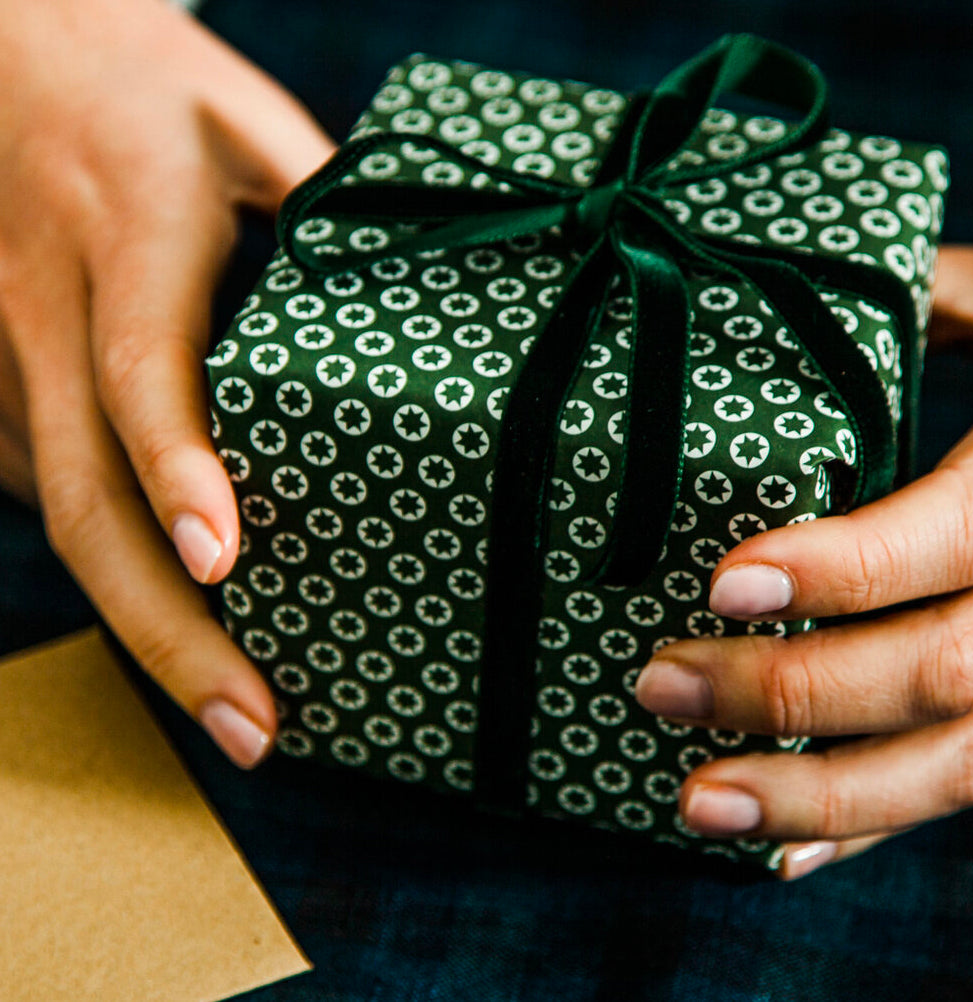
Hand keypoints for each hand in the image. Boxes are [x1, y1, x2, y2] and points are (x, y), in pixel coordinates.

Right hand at [0, 0, 334, 764]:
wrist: (4, 52)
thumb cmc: (141, 86)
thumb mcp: (246, 118)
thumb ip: (326, 200)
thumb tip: (427, 294)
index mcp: (125, 234)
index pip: (143, 366)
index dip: (179, 466)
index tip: (226, 562)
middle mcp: (49, 312)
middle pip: (86, 500)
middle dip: (166, 631)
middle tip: (254, 727)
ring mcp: (7, 362)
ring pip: (61, 521)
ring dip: (143, 626)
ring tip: (238, 712)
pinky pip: (52, 498)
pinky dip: (121, 573)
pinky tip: (185, 625)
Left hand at [635, 244, 972, 878]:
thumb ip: (923, 302)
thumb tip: (767, 292)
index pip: (960, 535)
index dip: (844, 569)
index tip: (722, 583)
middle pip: (947, 671)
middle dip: (792, 693)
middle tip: (658, 687)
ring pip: (967, 765)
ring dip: (821, 799)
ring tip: (695, 803)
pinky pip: (971, 789)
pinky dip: (875, 828)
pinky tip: (779, 850)